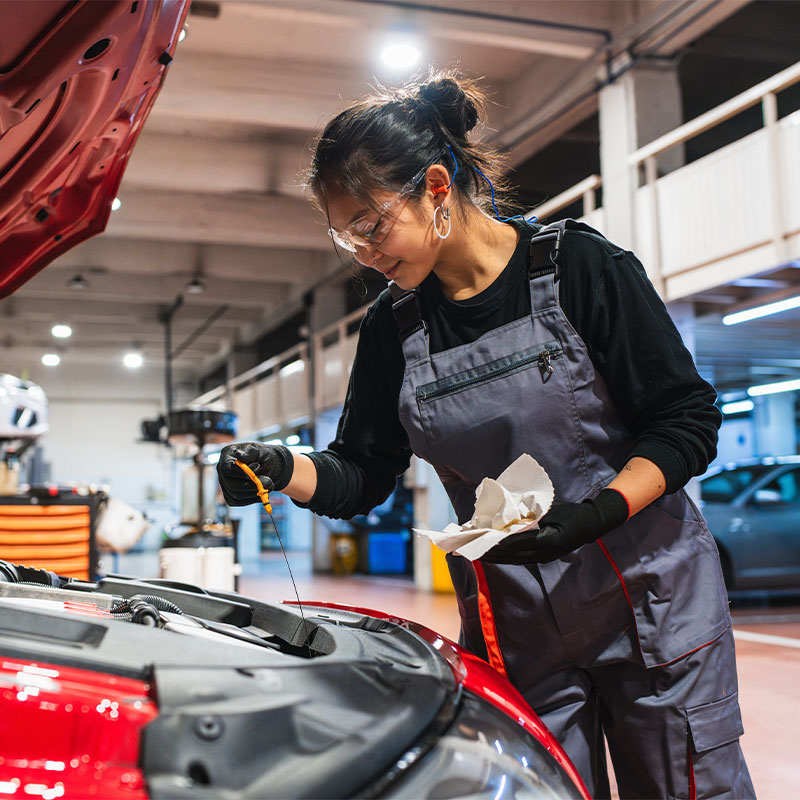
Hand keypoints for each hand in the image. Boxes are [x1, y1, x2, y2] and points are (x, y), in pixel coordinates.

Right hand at [216, 442, 293, 505]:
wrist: (267, 465)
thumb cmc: (261, 455)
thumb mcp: (258, 450)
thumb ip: (250, 452)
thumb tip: (241, 456)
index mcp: (226, 455)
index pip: (226, 468)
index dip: (241, 472)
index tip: (258, 467)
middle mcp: (222, 470)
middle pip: (231, 485)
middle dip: (252, 485)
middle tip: (269, 482)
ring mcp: (225, 484)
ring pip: (236, 495)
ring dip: (255, 493)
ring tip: (269, 485)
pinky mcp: (230, 495)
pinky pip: (238, 502)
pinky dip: (252, 499)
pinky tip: (262, 493)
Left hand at [481, 488, 628, 564]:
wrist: (592, 525)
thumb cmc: (571, 513)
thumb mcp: (549, 510)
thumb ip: (529, 515)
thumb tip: (506, 516)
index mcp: (547, 540)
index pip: (514, 542)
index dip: (494, 542)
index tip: (478, 539)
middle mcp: (545, 553)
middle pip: (511, 555)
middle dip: (489, 552)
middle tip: (469, 548)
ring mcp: (545, 557)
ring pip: (514, 559)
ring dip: (495, 557)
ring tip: (476, 553)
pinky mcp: (544, 557)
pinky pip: (520, 558)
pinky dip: (505, 556)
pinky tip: (494, 554)